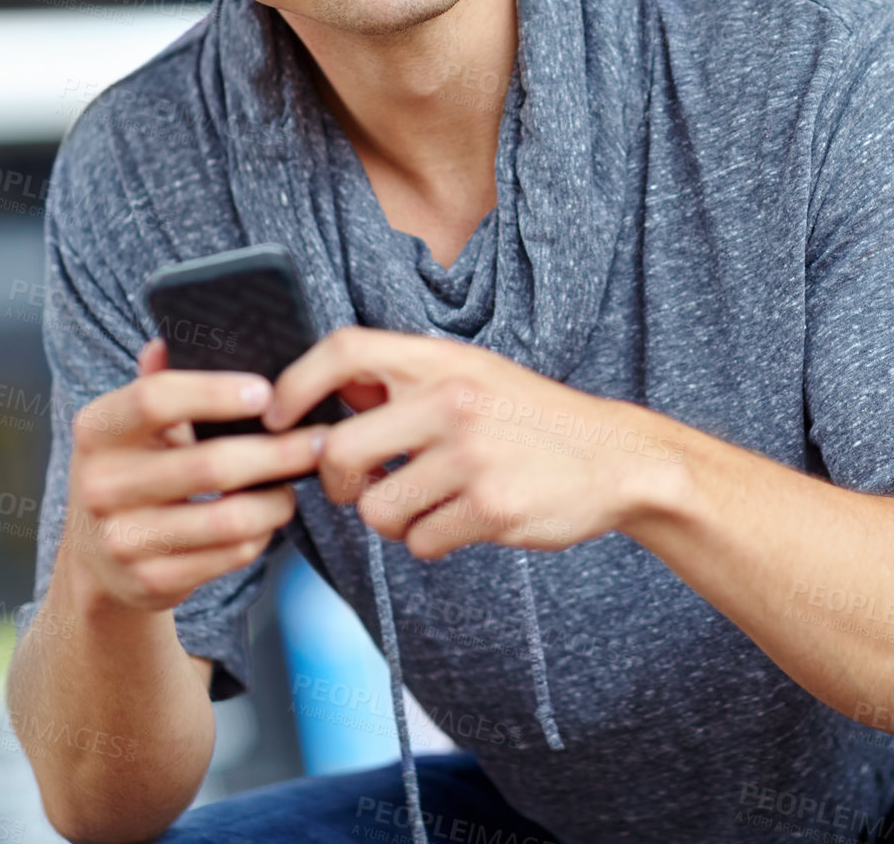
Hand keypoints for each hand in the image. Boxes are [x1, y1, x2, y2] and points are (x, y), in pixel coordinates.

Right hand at [62, 339, 327, 612]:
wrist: (95, 559)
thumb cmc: (132, 469)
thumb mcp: (130, 426)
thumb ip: (155, 382)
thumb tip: (169, 338)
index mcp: (97, 430)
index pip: (154, 400)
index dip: (214, 393)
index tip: (266, 391)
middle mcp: (100, 486)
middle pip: (209, 465)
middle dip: (277, 451)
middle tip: (319, 439)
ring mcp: (123, 540)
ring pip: (229, 519)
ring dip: (278, 499)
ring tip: (299, 479)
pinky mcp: (150, 582)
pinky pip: (230, 555)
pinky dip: (262, 534)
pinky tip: (270, 516)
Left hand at [266, 327, 687, 559]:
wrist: (616, 457)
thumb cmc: (531, 419)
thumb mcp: (473, 375)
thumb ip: (406, 382)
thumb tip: (325, 396)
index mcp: (442, 361)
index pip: (343, 351)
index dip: (295, 384)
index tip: (277, 419)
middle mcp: (451, 400)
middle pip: (340, 450)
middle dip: (336, 483)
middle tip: (356, 488)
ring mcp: (471, 456)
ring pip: (376, 509)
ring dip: (393, 519)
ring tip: (432, 503)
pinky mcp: (490, 507)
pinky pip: (419, 542)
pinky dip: (432, 541)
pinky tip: (465, 521)